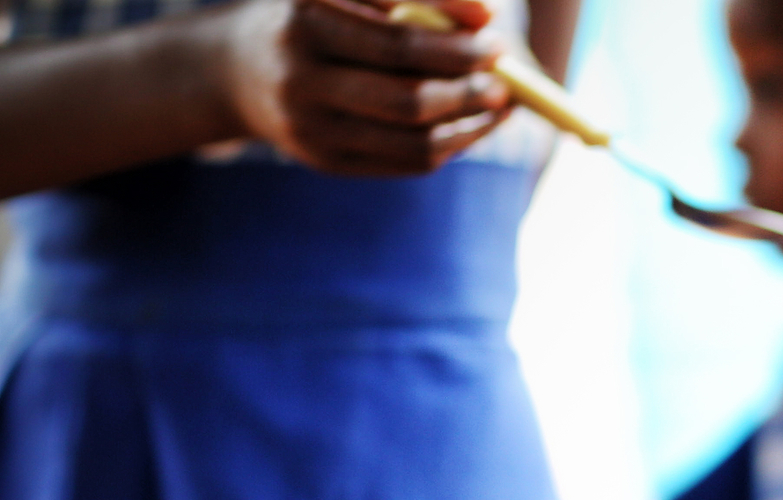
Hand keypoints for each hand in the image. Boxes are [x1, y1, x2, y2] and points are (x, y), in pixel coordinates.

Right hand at [218, 0, 514, 174]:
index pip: (396, 37)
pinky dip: (453, 142)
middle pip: (408, 96)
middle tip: (504, 73)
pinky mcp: (327, 161)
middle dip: (468, 86)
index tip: (493, 28)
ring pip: (415, 138)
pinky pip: (409, 161)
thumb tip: (484, 17)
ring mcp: (312, 127)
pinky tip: (474, 123)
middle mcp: (302, 76)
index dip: (453, 39)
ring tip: (501, 100)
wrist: (237, 71)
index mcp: (305, 19)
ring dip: (471, 122)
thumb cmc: (310, 16)